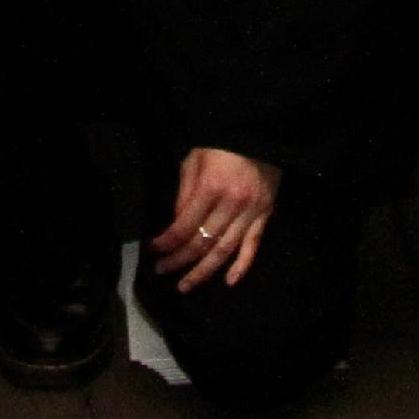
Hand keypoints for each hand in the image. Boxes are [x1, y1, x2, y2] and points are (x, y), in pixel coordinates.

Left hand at [148, 147, 279, 294]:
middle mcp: (232, 204)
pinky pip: (253, 246)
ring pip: (224, 250)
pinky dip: (242, 266)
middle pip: (202, 242)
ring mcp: (251, 212)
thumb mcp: (194, 160)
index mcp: (211, 187)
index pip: (184, 226)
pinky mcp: (266, 215)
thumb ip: (184, 193)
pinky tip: (228, 281)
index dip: (167, 242)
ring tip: (186, 285)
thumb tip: (176, 224)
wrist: (260, 132)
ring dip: (204, 271)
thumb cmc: (221, 144)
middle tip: (162, 271)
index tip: (153, 250)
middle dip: (179, 260)